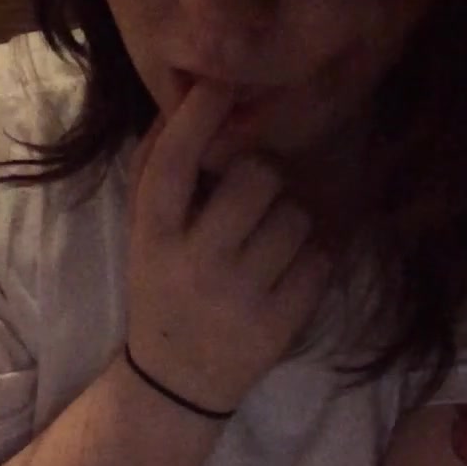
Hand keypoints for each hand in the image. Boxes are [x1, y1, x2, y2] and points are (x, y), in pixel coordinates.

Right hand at [126, 81, 332, 414]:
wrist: (177, 381)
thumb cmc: (165, 287)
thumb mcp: (147, 236)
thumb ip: (159, 173)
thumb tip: (190, 100)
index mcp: (153, 237)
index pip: (171, 165)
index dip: (197, 118)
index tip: (220, 84)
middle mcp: (194, 264)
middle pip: (258, 179)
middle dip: (264, 181)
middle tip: (253, 204)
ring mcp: (238, 297)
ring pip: (297, 217)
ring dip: (290, 223)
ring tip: (267, 249)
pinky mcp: (279, 325)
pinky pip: (320, 260)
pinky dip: (310, 262)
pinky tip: (285, 278)